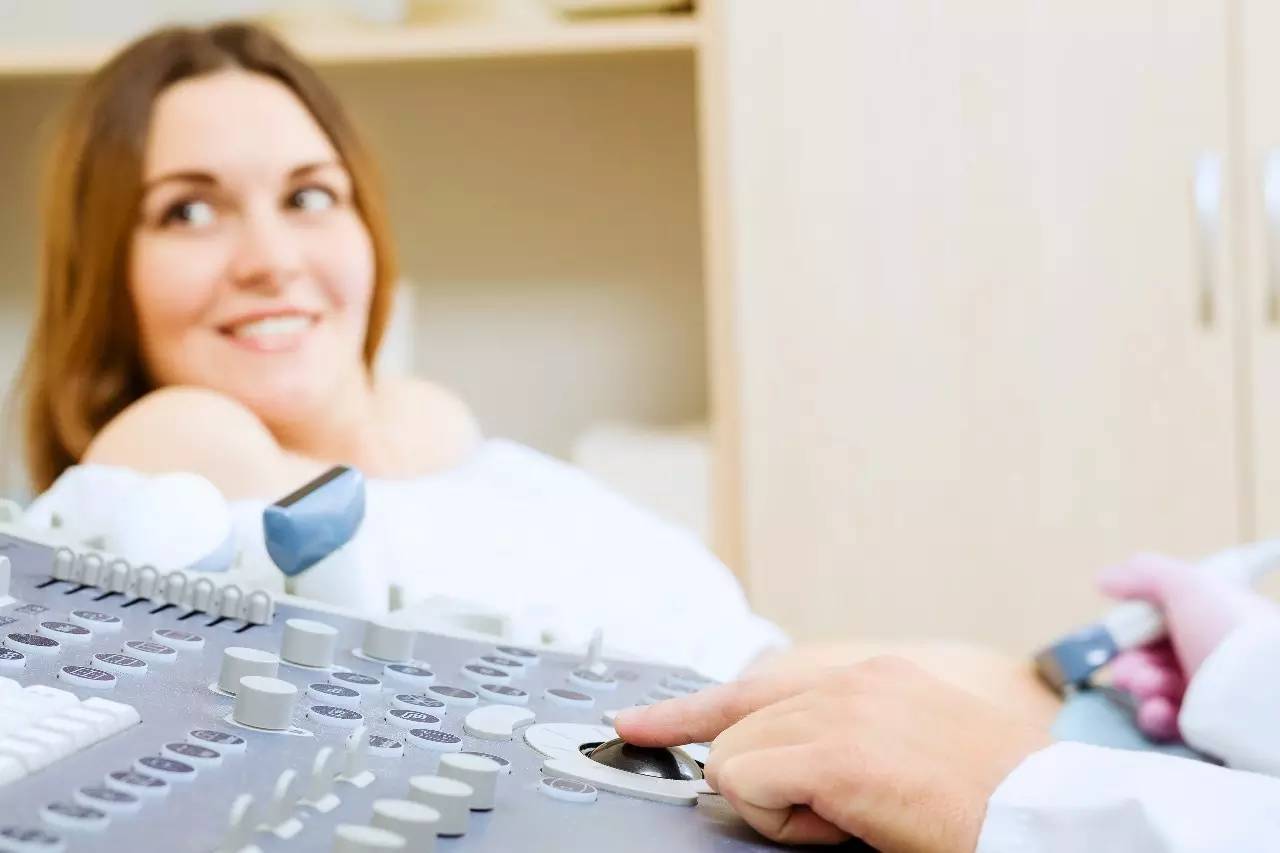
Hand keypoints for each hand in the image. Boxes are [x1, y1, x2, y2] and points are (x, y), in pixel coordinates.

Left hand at [615, 657, 1050, 852]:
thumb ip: (842, 739)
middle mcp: (851, 680)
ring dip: (777, 805)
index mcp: (870, 678)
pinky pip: (749, 784)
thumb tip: (776, 765)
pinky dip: (783, 821)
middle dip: (762, 782)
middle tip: (832, 815)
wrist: (1055, 820)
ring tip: (850, 820)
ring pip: (734, 757)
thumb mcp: (908, 751)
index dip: (688, 712)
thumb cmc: (989, 801)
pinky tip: (844, 827)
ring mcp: (843, 710)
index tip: (637, 725)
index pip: (755, 685)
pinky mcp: (839, 754)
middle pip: (734, 727)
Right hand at [1099, 552, 1279, 739]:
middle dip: (1131, 659)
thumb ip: (1144, 574)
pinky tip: (1157, 709)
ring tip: (1147, 684)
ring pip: (1153, 687)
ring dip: (1141, 683)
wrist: (1264, 694)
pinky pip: (1166, 722)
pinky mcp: (1203, 729)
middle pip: (1150, 654)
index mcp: (1211, 618)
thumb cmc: (1229, 631)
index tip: (1119, 629)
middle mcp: (1209, 654)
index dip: (1134, 624)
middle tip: (1128, 667)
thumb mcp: (1188, 585)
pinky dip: (1154, 715)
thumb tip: (1105, 579)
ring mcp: (1207, 692)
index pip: (1161, 618)